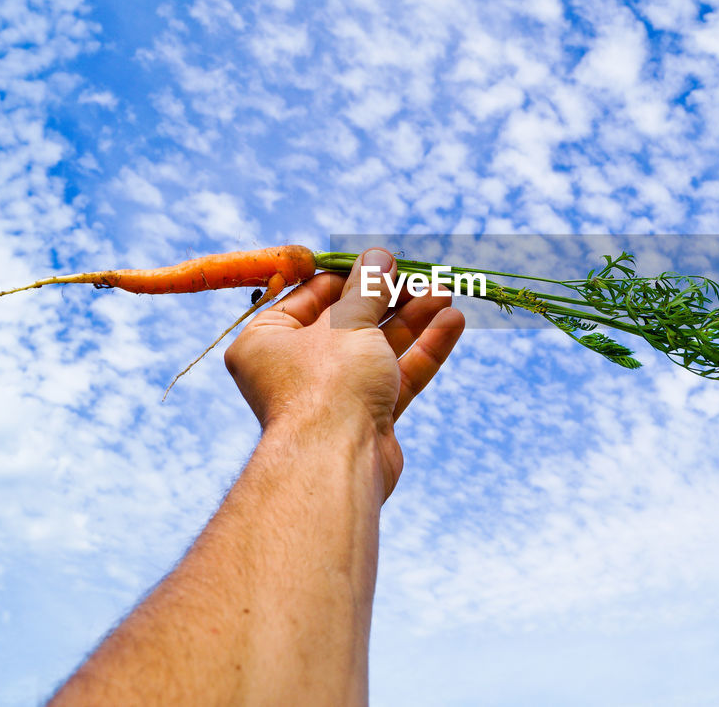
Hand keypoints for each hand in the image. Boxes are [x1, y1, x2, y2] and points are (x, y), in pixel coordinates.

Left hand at [224, 248, 464, 498]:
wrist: (337, 462)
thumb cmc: (328, 382)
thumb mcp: (349, 322)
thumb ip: (369, 288)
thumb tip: (379, 257)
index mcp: (267, 341)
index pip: (311, 296)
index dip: (351, 276)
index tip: (384, 260)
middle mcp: (296, 368)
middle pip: (350, 321)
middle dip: (391, 297)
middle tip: (424, 276)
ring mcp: (333, 395)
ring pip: (378, 347)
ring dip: (413, 319)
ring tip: (445, 292)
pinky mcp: (366, 418)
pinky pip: (395, 376)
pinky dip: (422, 351)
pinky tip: (451, 323)